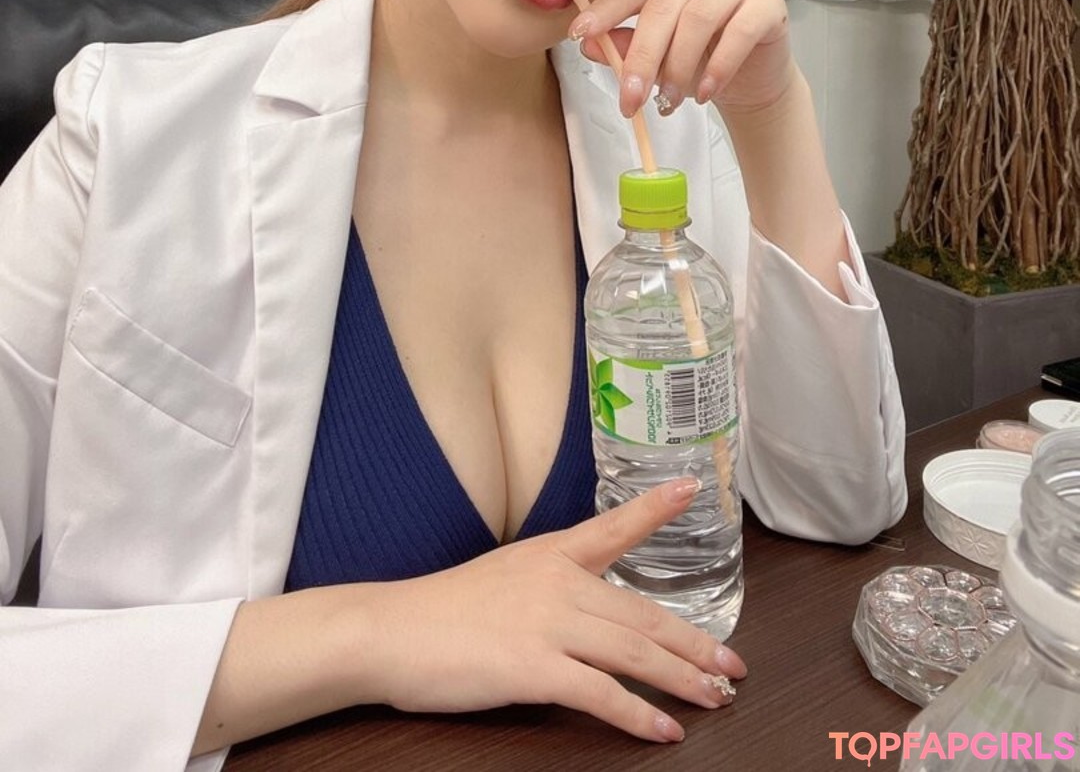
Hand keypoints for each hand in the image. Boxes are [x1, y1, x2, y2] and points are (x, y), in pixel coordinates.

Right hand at [367, 479, 745, 742]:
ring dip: (683, 678)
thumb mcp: (505, 575)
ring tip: (716, 698)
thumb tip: (589, 605)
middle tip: (734, 664)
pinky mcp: (533, 667)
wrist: (392, 631)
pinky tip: (665, 730)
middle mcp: (558, 581)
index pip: (613, 526)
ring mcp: (548, 623)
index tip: (692, 486)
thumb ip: (550, 583)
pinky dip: (638, 715)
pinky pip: (601, 694)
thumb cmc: (443, 609)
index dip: (655, 508)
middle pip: (644, 613)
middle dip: (696, 642)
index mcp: (550, 552)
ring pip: (634, 652)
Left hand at [571, 0, 794, 118]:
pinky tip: (704, 93)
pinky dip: (718, 67)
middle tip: (630, 99)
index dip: (606, 10)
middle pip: (663, 5)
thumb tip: (589, 45)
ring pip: (698, 17)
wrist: (753, 81)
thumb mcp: (657, 59)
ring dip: (678, 67)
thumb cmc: (700, 62)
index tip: (579, 35)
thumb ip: (625, 47)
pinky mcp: (768, 3)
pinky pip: (739, 30)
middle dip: (642, 57)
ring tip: (669, 102)